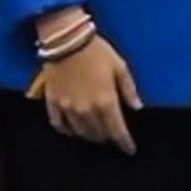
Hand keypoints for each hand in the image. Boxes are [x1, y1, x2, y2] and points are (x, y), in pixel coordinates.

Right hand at [34, 17, 141, 155]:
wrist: (66, 39)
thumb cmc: (97, 51)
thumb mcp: (120, 66)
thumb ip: (128, 89)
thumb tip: (137, 107)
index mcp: (106, 102)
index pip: (117, 131)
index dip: (125, 143)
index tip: (129, 150)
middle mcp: (86, 110)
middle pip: (99, 134)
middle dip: (108, 138)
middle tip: (113, 137)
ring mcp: (68, 109)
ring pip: (80, 133)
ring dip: (90, 136)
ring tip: (96, 135)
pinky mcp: (53, 103)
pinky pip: (59, 125)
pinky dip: (67, 131)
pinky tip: (72, 131)